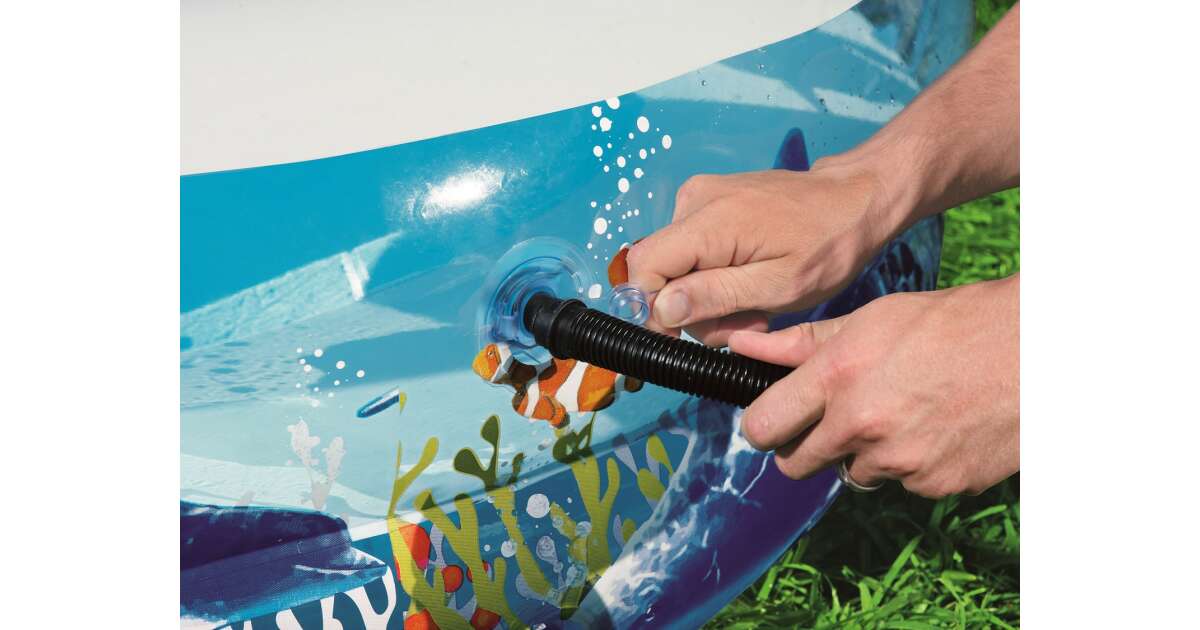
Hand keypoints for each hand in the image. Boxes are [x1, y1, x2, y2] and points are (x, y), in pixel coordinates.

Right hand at [626, 162, 906, 345]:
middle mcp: (693, 200)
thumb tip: (660, 309)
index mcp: (708, 220)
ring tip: (757, 303)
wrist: (855, 198)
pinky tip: (751, 282)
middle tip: (746, 322)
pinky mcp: (709, 201)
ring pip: (676, 266)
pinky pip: (692, 251)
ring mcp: (700, 197)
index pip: (643, 267)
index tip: (686, 337)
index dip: (652, 310)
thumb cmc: (828, 246)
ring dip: (709, 297)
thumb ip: (715, 296)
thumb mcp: (778, 286)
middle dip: (693, 310)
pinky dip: (716, 276)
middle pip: (659, 271)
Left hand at [730, 275, 1018, 497]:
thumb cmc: (952, 323)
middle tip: (834, 420)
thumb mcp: (873, 318)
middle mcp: (862, 424)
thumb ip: (801, 342)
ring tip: (903, 411)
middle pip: (796, 464)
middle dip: (806, 446)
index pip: (762, 426)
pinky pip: (902, 484)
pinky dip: (911, 464)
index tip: (771, 422)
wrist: (1038, 352)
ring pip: (853, 474)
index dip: (762, 427)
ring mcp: (900, 460)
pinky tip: (937, 428)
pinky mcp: (935, 485)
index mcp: (838, 375)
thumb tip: (740, 345)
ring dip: (865, 453)